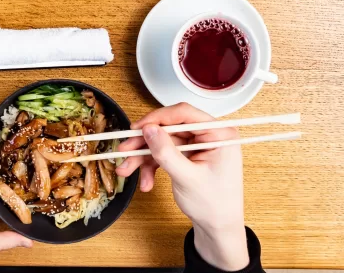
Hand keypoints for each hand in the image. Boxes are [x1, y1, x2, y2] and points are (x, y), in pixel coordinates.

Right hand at [116, 103, 248, 270]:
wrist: (218, 230)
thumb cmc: (214, 206)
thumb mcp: (188, 178)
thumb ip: (167, 152)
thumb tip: (148, 129)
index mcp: (219, 134)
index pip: (184, 114)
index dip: (158, 119)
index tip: (137, 128)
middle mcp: (208, 136)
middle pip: (169, 129)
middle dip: (145, 142)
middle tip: (125, 150)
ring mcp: (197, 146)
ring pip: (162, 141)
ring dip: (143, 157)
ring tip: (127, 170)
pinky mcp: (188, 156)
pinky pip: (164, 153)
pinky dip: (152, 166)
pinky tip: (146, 182)